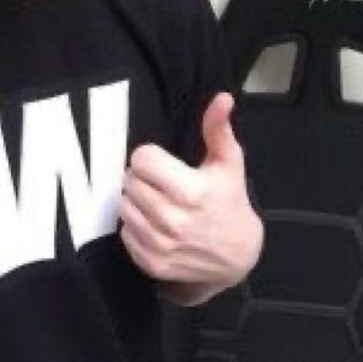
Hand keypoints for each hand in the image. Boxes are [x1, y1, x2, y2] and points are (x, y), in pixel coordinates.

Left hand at [119, 92, 263, 305]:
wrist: (238, 254)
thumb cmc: (229, 201)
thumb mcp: (229, 162)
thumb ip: (218, 128)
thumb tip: (222, 98)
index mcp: (190, 190)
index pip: (142, 159)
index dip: (151, 157)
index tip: (164, 164)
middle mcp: (173, 219)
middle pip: (130, 181)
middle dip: (143, 178)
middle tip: (162, 183)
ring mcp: (160, 244)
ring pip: (124, 206)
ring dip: (137, 201)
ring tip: (159, 201)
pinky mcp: (151, 262)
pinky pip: (125, 233)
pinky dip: (135, 226)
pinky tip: (156, 223)